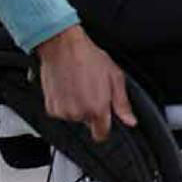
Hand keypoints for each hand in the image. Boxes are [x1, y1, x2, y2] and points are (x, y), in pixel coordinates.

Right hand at [35, 24, 136, 142]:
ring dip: (76, 106)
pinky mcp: (51, 107)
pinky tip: (68, 87)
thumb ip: (122, 103)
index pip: (101, 135)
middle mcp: (79, 114)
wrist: (63, 46)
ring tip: (78, 86)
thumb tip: (130, 121)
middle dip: (90, 110)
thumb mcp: (115, 76)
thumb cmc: (88, 57)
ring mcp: (63, 111)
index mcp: (97, 109)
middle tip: (90, 90)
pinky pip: (60, 111)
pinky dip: (64, 103)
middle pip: (87, 123)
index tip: (103, 119)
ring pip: (74, 117)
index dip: (104, 127)